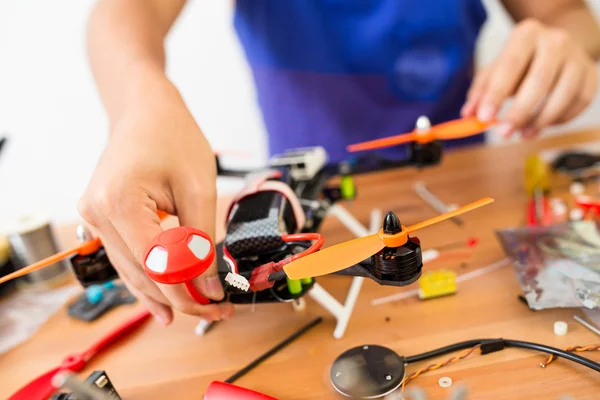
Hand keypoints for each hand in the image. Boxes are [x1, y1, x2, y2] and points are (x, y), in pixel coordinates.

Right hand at [78, 80, 232, 325]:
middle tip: (217, 311)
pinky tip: (167, 302)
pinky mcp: (101, 219)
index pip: (158, 268)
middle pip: (144, 276)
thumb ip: (202, 241)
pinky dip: (151, 278)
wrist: (144, 110)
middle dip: (183, 299)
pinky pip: (128, 259)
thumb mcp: (198, 188)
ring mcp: (93, 219)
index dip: (190, 293)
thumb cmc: (172, 136)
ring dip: (167, 294)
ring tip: (201, 309)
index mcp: (119, 203)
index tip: (219, 305)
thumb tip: (209, 286)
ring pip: (134, 274)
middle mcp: (97, 215)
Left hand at [462, 19, 597, 137]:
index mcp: (526, 35)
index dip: (497, 94)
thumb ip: (480, 91)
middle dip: (520, 112)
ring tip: (523, 134)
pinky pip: (579, 102)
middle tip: (504, 133)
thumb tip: (468, 115)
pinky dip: (560, 119)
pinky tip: (542, 125)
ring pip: (563, 95)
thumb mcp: (495, 70)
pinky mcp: (591, 75)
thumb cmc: (520, 61)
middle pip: (539, 81)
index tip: (484, 117)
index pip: (510, 65)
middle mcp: (555, 41)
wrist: (555, 47)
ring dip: (541, 120)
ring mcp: (576, 58)